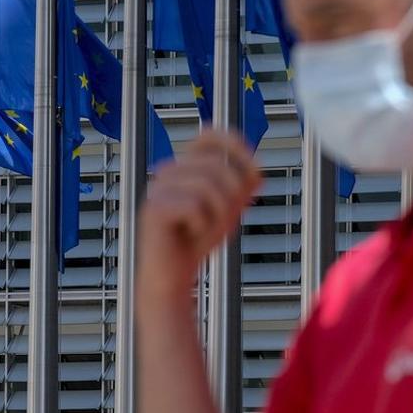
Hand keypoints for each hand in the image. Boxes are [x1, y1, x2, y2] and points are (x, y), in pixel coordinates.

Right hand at [137, 130, 262, 302]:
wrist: (172, 276)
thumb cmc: (194, 241)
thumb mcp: (226, 211)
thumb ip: (241, 189)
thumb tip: (258, 171)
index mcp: (184, 167)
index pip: (208, 136)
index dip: (234, 145)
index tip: (254, 166)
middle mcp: (168, 171)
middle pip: (216, 165)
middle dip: (231, 196)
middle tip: (222, 219)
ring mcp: (158, 188)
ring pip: (207, 186)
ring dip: (217, 214)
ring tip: (204, 227)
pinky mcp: (153, 208)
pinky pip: (194, 207)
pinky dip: (202, 226)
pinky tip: (190, 233)